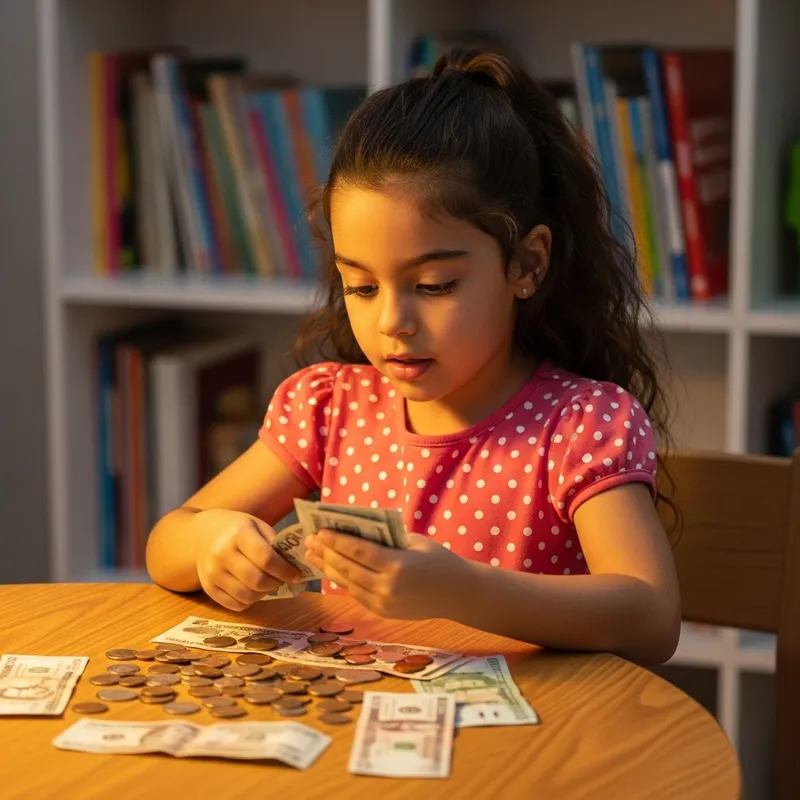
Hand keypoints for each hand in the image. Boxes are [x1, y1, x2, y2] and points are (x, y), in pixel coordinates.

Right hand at [192, 509, 303, 610]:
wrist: (201, 534)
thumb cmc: (236, 528)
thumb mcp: (257, 525)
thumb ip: (274, 544)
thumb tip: (295, 566)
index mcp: (238, 534)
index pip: (266, 559)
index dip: (285, 571)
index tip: (296, 575)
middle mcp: (222, 554)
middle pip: (257, 580)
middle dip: (276, 583)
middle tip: (283, 580)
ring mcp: (212, 573)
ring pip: (247, 596)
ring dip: (264, 593)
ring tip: (268, 584)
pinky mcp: (208, 588)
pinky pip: (235, 605)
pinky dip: (250, 601)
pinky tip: (253, 589)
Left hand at [304, 531, 470, 619]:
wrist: (459, 595)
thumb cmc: (439, 560)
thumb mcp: (415, 542)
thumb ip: (387, 539)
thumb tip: (356, 531)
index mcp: (397, 566)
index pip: (358, 551)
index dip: (336, 541)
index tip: (320, 531)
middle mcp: (387, 587)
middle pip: (347, 568)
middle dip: (326, 553)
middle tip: (310, 540)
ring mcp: (383, 603)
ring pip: (347, 583)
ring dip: (328, 568)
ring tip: (313, 555)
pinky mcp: (382, 612)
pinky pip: (356, 594)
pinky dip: (341, 581)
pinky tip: (331, 570)